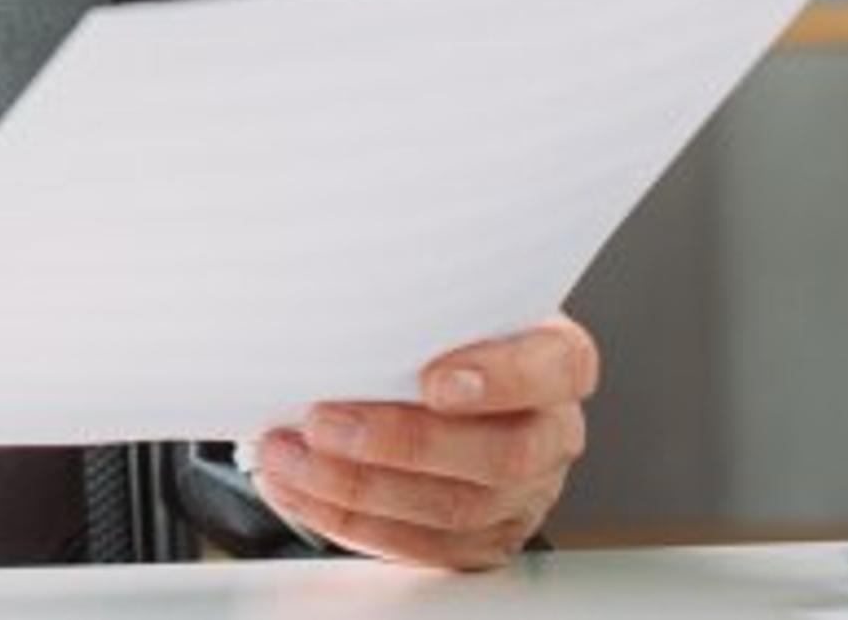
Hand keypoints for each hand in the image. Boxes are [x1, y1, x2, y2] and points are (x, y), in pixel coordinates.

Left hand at [248, 315, 597, 569]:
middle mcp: (551, 431)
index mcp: (554, 360)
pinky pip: (422, 546)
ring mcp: (523, 494)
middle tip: (323, 423)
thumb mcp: (439, 301)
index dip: (501, 378)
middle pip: (502, 455)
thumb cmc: (436, 333)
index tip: (434, 381)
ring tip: (289, 457)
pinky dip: (351, 519)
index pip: (557, 367)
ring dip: (358, 487)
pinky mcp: (484, 539)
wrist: (441, 381)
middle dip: (402, 443)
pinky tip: (300, 489)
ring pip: (455, 510)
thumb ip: (412, 302)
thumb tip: (327, 303)